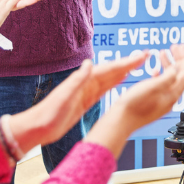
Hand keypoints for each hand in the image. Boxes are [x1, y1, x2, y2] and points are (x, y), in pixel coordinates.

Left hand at [12, 51, 149, 149]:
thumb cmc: (49, 113)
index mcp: (83, 80)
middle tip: (146, 56)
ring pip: (109, 78)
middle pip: (112, 70)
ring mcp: (85, 91)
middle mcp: (85, 83)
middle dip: (129, 63)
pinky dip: (114, 82)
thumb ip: (78, 80)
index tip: (141, 56)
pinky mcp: (84, 101)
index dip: (126, 62)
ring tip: (138, 64)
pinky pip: (103, 88)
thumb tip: (90, 62)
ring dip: (124, 70)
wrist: (38, 127)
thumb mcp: (65, 96)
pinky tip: (120, 80)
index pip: (109, 68)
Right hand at [87, 44, 183, 153]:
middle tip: (175, 47)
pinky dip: (162, 73)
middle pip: (181, 75)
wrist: (120, 121)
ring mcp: (162, 101)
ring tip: (163, 53)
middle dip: (179, 59)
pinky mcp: (154, 102)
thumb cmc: (133, 105)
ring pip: (172, 79)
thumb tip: (176, 68)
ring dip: (170, 64)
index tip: (181, 46)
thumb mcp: (152, 86)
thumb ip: (168, 76)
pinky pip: (163, 85)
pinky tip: (155, 70)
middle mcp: (170, 99)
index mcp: (172, 94)